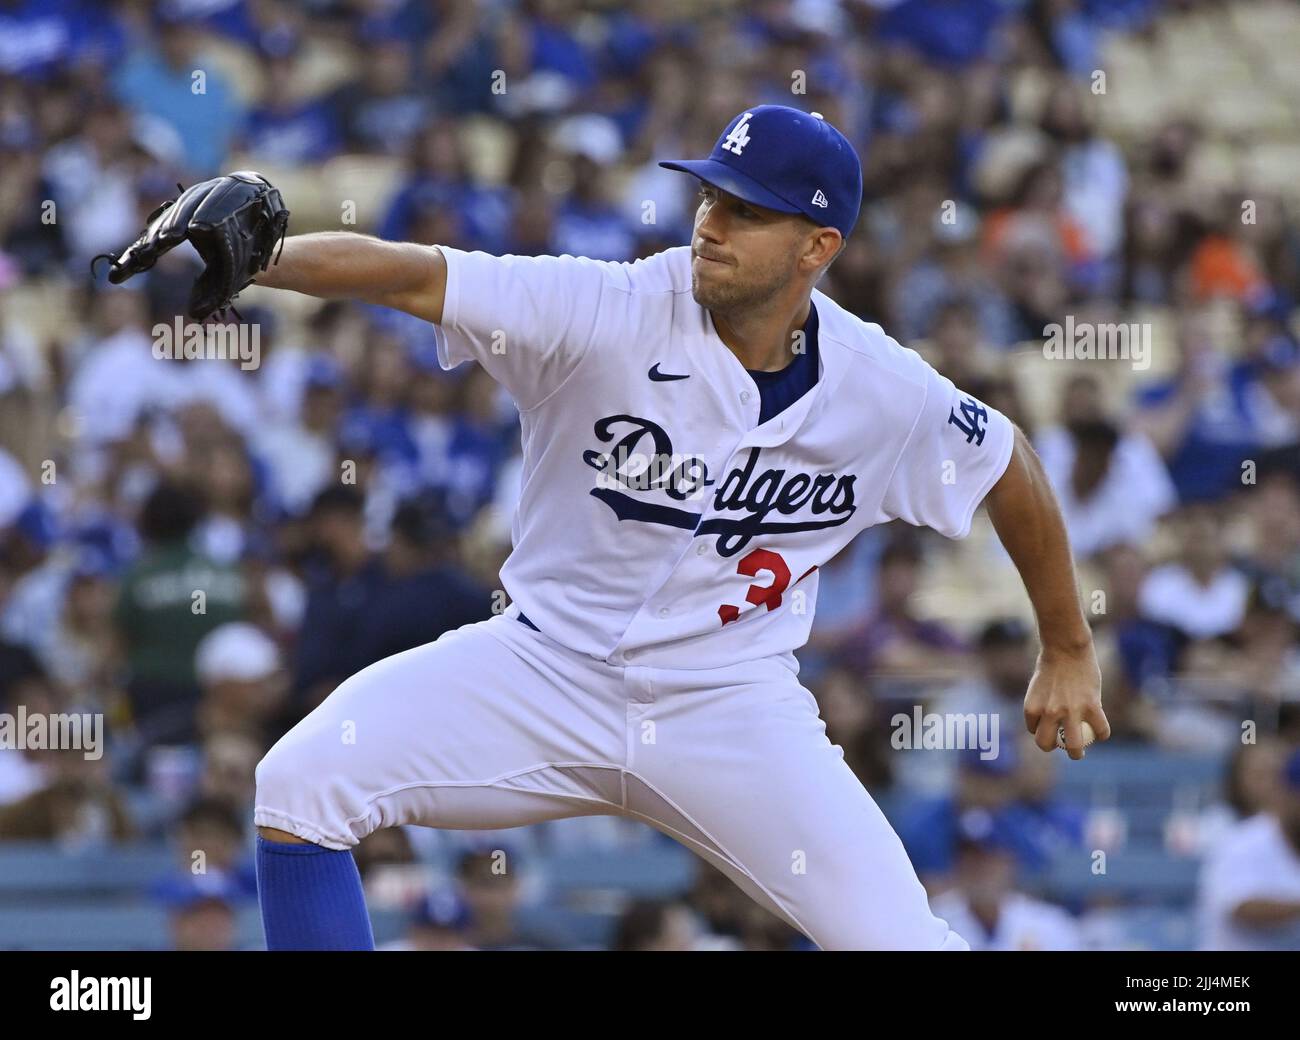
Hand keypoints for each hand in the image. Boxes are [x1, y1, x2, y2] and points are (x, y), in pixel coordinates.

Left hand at [1023, 642, 1109, 759]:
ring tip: (1079, 753)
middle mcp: (1048, 712)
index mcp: (1031, 707)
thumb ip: (1042, 703)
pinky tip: (1102, 732)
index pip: (1033, 730)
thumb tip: (1048, 719)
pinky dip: (1102, 733)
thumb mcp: (1038, 686)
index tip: (1050, 725)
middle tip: (1062, 747)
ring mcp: (1070, 711)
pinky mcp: (1091, 707)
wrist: (1067, 647)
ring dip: (1076, 753)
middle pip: (1046, 743)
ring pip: (1073, 745)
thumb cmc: (1052, 663)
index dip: (1041, 730)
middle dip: (1053, 748)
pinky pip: (1100, 730)